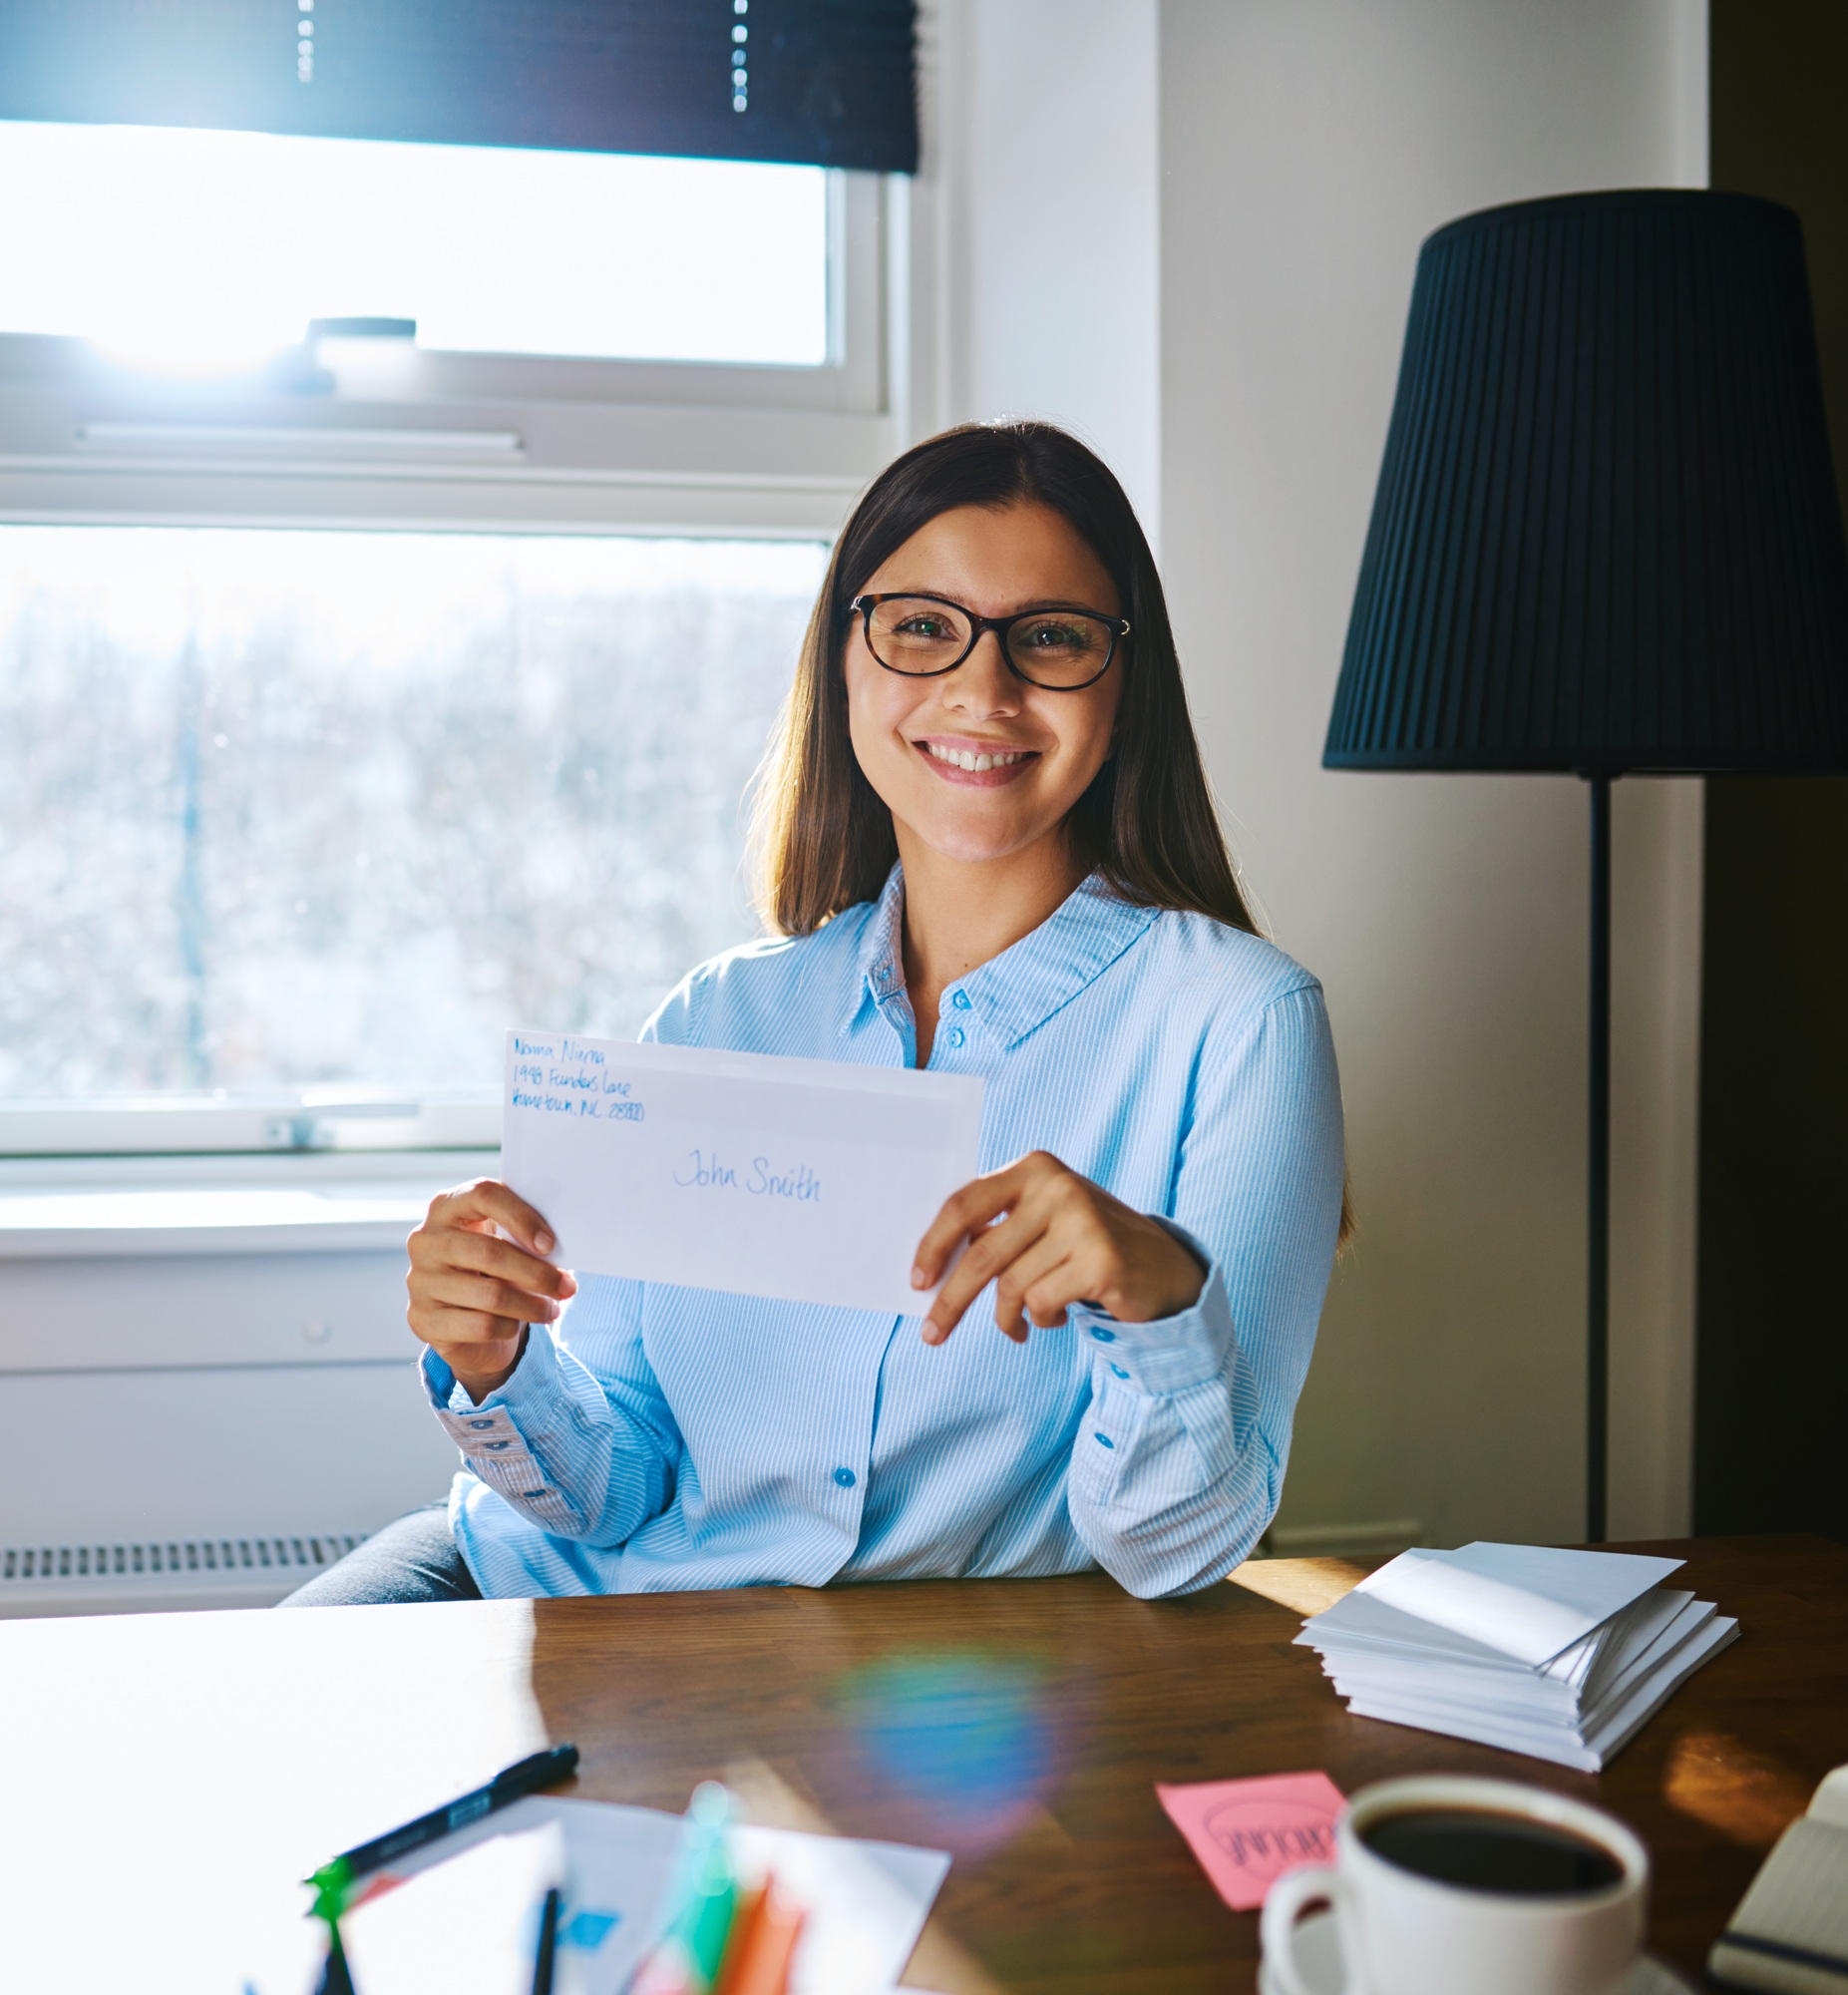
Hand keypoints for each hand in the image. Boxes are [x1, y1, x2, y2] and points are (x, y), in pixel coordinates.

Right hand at [406, 1179, 577, 1402]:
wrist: (462, 1318)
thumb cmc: (493, 1268)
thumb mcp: (506, 1244)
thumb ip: (525, 1238)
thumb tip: (560, 1253)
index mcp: (448, 1206)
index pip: (483, 1196)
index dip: (521, 1217)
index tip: (550, 1244)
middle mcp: (426, 1240)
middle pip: (489, 1252)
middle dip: (537, 1273)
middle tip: (567, 1287)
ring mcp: (419, 1281)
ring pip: (490, 1294)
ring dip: (531, 1305)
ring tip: (551, 1309)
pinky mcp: (423, 1319)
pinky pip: (480, 1326)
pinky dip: (508, 1327)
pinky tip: (516, 1324)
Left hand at [911, 1151, 1205, 1344]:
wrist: (1162, 1266)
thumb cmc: (1082, 1246)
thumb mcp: (1039, 1222)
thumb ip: (994, 1230)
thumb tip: (932, 1270)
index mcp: (1034, 1168)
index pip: (963, 1205)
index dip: (932, 1245)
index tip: (917, 1281)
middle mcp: (1057, 1187)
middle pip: (982, 1255)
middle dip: (951, 1300)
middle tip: (931, 1333)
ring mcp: (1082, 1222)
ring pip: (1011, 1286)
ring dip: (1008, 1317)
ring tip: (1019, 1326)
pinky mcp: (1101, 1260)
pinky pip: (1042, 1303)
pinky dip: (1041, 1320)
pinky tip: (1055, 1317)